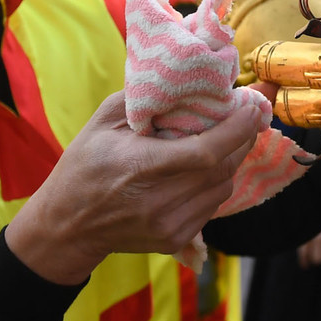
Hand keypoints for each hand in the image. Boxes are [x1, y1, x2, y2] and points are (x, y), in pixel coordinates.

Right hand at [5, 92, 260, 285]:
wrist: (66, 227)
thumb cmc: (83, 166)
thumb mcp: (103, 122)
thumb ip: (146, 100)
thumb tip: (189, 80)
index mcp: (139, 168)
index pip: (205, 152)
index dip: (237, 129)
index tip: (253, 105)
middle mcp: (158, 202)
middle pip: (222, 168)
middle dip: (242, 137)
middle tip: (248, 112)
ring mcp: (169, 225)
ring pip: (224, 187)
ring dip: (232, 158)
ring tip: (228, 136)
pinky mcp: (175, 239)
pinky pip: (212, 204)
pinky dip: (217, 181)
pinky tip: (206, 166)